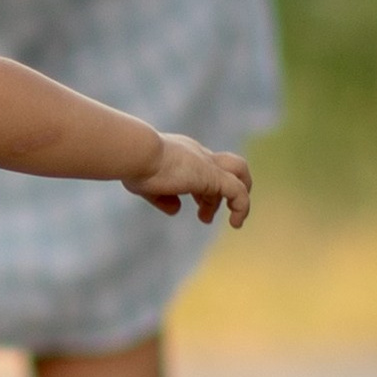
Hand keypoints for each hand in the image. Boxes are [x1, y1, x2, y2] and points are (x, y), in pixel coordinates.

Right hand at [122, 131, 252, 224]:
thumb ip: (163, 198)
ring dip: (241, 195)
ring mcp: (207, 164)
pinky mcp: (212, 176)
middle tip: (207, 215)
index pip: (204, 168)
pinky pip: (239, 191)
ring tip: (235, 221)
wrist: (138, 153)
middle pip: (225, 167)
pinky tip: (235, 223)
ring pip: (240, 171)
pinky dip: (242, 207)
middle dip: (224, 191)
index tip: (196, 208)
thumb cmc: (135, 167)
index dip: (204, 191)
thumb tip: (176, 210)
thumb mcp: (148, 186)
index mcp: (183, 154)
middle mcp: (198, 155)